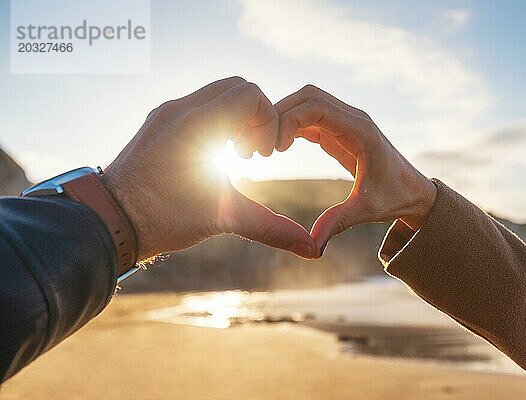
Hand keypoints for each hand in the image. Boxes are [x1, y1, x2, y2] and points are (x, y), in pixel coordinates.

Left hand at [102, 77, 314, 262]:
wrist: (108, 222)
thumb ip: (270, 227)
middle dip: (254, 116)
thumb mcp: (222, 219)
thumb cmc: (162, 219)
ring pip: (216, 94)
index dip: (267, 121)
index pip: (251, 93)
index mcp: (199, 123)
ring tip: (232, 156)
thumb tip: (311, 250)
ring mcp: (166, 113)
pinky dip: (215, 122)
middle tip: (250, 154)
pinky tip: (212, 156)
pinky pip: (197, 106)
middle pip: (236, 87)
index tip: (261, 156)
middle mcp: (180, 109)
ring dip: (235, 118)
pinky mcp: (158, 122)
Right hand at [275, 85, 436, 256]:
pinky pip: (310, 117)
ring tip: (264, 145)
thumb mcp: (365, 211)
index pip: (316, 107)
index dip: (288, 119)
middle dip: (280, 113)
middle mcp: (354, 118)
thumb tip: (312, 246)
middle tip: (260, 143)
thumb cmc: (393, 198)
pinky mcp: (340, 130)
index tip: (273, 148)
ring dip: (284, 116)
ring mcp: (347, 121)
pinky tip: (278, 146)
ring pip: (307, 102)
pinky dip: (292, 125)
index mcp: (361, 131)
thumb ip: (337, 222)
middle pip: (308, 96)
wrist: (413, 192)